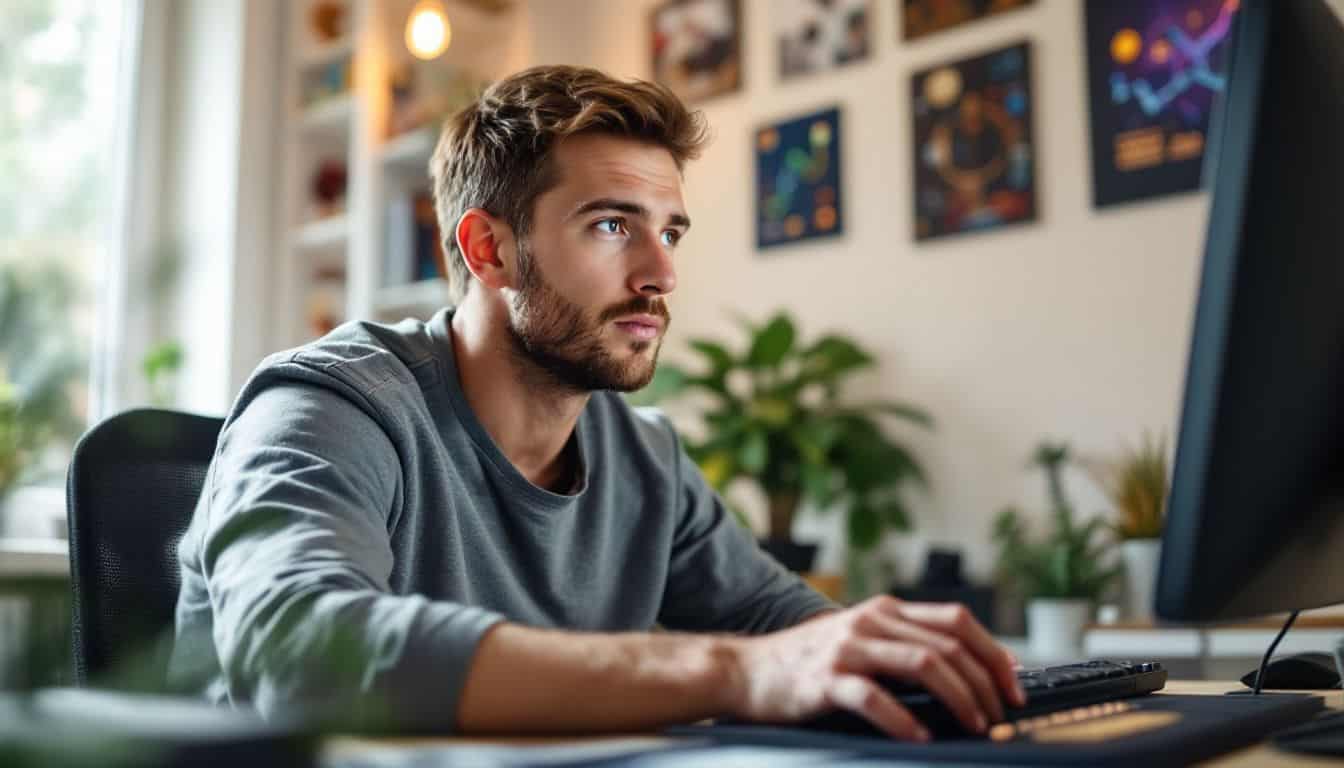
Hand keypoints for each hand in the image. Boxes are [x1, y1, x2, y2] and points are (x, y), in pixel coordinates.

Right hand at [728, 596, 1025, 740]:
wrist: (746, 670)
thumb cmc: (807, 662)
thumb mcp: (861, 640)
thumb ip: (905, 646)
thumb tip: (966, 673)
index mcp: (886, 610)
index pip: (957, 620)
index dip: (994, 652)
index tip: (1015, 686)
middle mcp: (871, 621)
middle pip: (948, 643)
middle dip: (985, 683)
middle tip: (1000, 716)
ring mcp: (848, 647)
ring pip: (923, 664)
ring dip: (959, 698)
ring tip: (974, 726)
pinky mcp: (825, 677)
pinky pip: (874, 697)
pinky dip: (904, 720)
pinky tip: (918, 738)